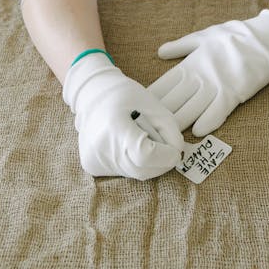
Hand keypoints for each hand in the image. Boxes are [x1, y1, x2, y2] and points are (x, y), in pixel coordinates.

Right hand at [63, 52, 184, 179]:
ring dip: (147, 164)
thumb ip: (171, 131)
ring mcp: (94, 160)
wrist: (92, 94)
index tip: (175, 151)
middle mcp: (101, 149)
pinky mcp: (91, 166)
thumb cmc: (125, 95)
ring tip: (144, 140)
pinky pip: (122, 172)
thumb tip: (177, 154)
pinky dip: (133, 163)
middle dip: (161, 162)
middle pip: (142, 170)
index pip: (145, 155)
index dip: (165, 156)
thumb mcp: (154, 106)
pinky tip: (128, 145)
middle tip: (166, 148)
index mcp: (116, 128)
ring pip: (133, 174)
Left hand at [149, 3, 268, 135]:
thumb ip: (181, 46)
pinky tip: (196, 133)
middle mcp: (200, 75)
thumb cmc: (234, 35)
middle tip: (145, 131)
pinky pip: (217, 111)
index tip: (138, 110)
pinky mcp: (235, 92)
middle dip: (159, 117)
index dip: (150, 98)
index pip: (164, 84)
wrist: (266, 37)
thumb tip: (159, 52)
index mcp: (191, 62)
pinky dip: (207, 122)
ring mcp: (217, 85)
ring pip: (191, 110)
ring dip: (178, 125)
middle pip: (174, 101)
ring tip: (164, 139)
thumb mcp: (204, 35)